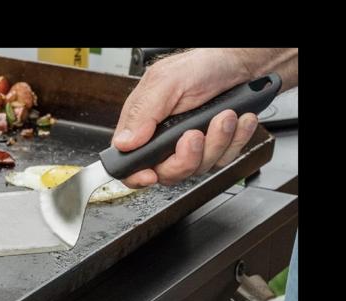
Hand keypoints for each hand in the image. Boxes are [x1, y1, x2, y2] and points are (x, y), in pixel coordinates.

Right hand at [113, 49, 260, 187]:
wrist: (239, 62)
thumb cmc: (202, 65)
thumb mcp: (166, 82)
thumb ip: (142, 113)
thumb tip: (124, 143)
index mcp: (143, 125)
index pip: (129, 163)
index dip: (136, 176)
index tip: (150, 174)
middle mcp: (164, 139)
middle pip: (166, 173)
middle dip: (187, 158)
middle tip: (195, 134)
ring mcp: (191, 146)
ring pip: (199, 168)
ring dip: (218, 141)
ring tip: (225, 115)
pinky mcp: (214, 147)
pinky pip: (224, 159)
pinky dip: (236, 139)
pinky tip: (238, 120)